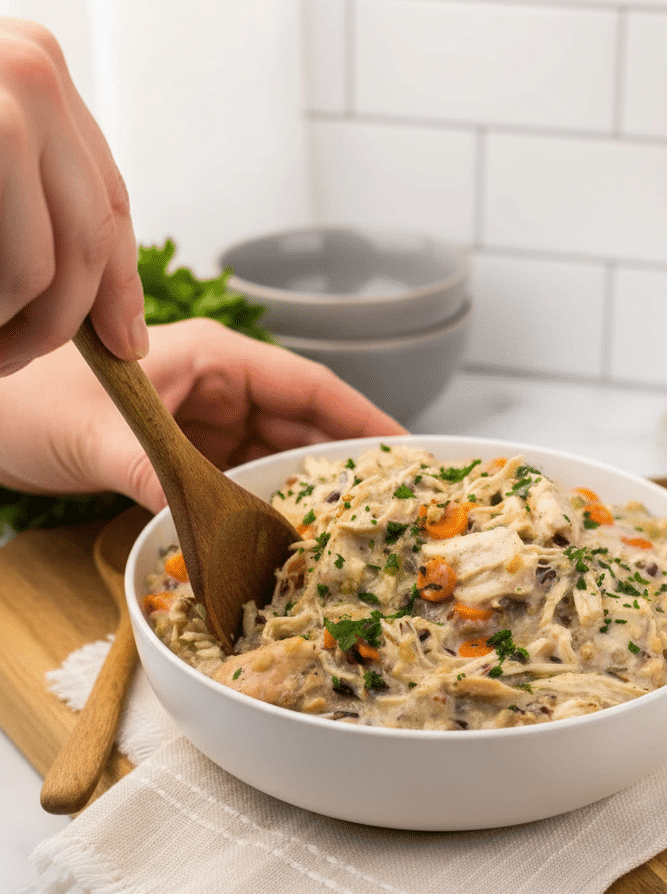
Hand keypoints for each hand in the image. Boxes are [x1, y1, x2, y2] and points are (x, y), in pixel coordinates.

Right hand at [0, 19, 147, 375]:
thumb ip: (33, 177)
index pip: (107, 202)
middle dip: (64, 321)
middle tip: (22, 356)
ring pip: (44, 267)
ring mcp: (6, 103)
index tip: (125, 344)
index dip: (119, 286)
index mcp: (42, 73)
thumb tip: (104, 297)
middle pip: (89, 239)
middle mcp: (32, 74)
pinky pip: (8, 270)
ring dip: (15, 327)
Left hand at [0, 319, 405, 509]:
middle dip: (342, 459)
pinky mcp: (185, 455)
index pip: (306, 384)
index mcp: (211, 357)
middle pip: (301, 423)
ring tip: (347, 527)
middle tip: (386, 502)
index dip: (359, 414)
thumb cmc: (27, 401)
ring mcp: (203, 422)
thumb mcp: (91, 435)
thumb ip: (147, 470)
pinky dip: (264, 504)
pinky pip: (241, 479)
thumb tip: (196, 517)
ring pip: (274, 454)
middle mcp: (217, 386)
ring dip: (305, 488)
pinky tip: (286, 535)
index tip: (401, 446)